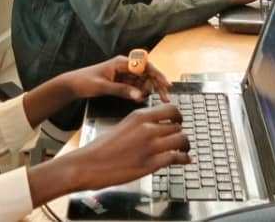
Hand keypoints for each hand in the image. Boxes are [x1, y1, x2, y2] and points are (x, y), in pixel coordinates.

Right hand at [59, 105, 189, 190]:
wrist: (89, 164)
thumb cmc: (102, 148)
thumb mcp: (123, 127)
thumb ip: (141, 126)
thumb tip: (156, 128)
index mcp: (139, 117)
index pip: (171, 109)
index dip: (178, 116)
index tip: (179, 121)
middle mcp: (147, 128)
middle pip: (178, 126)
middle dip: (180, 133)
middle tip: (180, 139)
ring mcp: (151, 146)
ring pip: (182, 140)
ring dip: (185, 146)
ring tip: (184, 150)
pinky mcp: (151, 163)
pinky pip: (177, 158)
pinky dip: (184, 159)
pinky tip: (184, 160)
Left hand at [63, 55, 171, 103]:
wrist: (72, 85)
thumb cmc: (84, 81)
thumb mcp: (103, 87)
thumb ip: (122, 91)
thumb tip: (139, 96)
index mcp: (121, 62)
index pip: (145, 66)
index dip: (158, 75)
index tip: (166, 85)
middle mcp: (125, 66)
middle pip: (148, 74)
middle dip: (157, 85)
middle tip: (165, 98)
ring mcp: (124, 74)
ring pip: (144, 81)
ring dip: (148, 90)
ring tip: (145, 100)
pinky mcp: (122, 81)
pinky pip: (136, 86)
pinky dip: (140, 93)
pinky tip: (138, 99)